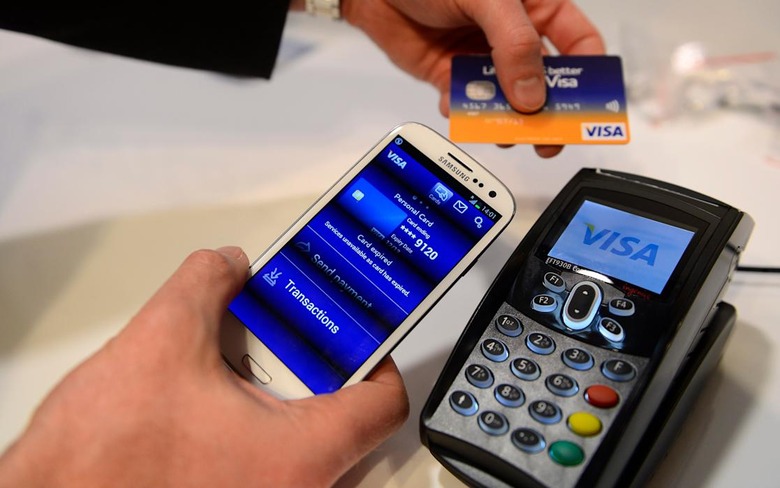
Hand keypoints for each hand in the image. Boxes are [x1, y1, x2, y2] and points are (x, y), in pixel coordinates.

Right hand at [0, 247, 408, 486]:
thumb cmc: (99, 466)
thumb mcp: (160, 341)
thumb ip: (206, 285)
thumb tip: (226, 266)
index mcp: (301, 456)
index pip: (382, 400)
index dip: (376, 351)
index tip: (358, 326)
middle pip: (342, 413)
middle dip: (313, 362)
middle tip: (290, 329)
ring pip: (301, 435)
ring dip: (277, 388)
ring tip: (242, 355)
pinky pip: (266, 456)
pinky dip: (251, 417)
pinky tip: (214, 390)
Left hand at [342, 0, 604, 157]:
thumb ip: (514, 44)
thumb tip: (532, 96)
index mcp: (535, 9)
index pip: (578, 43)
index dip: (590, 74)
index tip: (591, 106)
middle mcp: (513, 38)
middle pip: (545, 83)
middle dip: (548, 113)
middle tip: (549, 140)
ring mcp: (483, 60)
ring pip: (506, 101)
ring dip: (505, 120)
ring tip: (501, 132)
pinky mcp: (452, 77)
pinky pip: (467, 105)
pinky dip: (464, 113)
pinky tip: (453, 104)